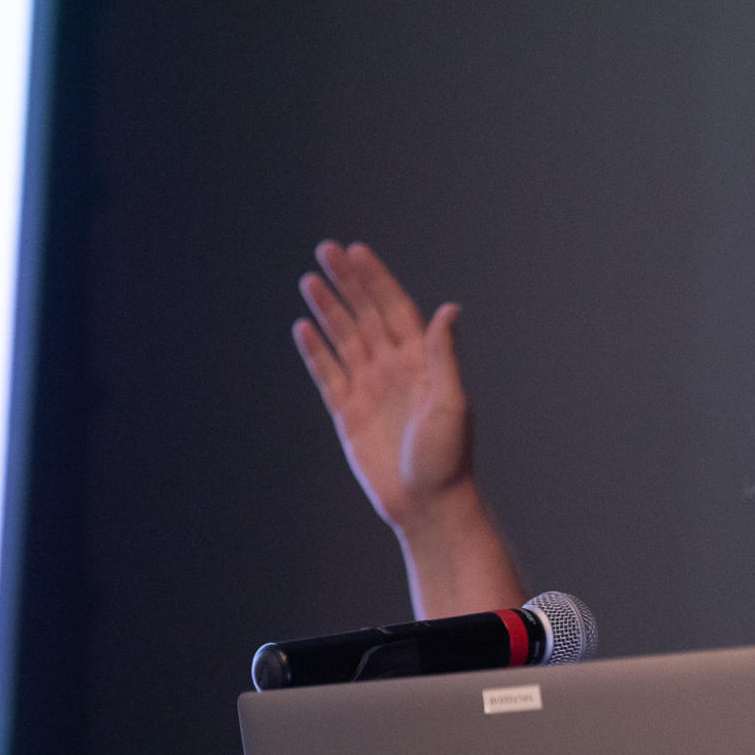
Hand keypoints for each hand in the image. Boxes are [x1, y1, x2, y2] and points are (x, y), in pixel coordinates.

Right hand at [293, 241, 472, 534]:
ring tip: (309, 279)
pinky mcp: (350, 414)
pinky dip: (316, 351)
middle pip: (366, 315)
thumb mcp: (451, 403)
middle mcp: (395, 369)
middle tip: (325, 249)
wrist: (428, 505)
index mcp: (422, 362)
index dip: (375, 279)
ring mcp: (371, 390)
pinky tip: (303, 327)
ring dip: (328, 310)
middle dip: (347, 283)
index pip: (394, 309)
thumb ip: (444, 355)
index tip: (356, 251)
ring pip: (344, 339)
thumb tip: (448, 309)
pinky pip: (328, 374)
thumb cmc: (448, 458)